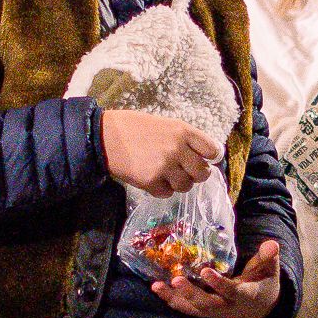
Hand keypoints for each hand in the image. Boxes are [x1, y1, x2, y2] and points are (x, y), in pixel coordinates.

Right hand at [101, 110, 220, 195]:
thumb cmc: (133, 127)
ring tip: (166, 176)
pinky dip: (161, 189)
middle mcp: (178, 149)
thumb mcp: (164, 125)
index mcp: (183, 131)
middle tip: (186, 173)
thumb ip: (183, 139)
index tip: (205, 161)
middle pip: (202, 172)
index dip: (210, 158)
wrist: (105, 136)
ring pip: (185, 186)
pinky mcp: (152, 182)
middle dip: (196, 175)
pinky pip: (167, 193)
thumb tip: (201, 155)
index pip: (212, 150)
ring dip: (178, 183)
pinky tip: (152, 179)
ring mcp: (165, 166)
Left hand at [154, 238, 281, 317]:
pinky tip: (157, 289)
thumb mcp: (269, 271)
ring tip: (156, 286)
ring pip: (192, 308)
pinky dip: (171, 300)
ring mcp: (213, 312)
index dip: (218, 283)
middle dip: (190, 293)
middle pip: (207, 303)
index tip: (205, 272)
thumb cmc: (262, 284)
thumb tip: (272, 244)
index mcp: (244, 296)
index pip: (230, 291)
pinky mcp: (203, 312)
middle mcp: (226, 308)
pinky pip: (186, 309)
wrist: (257, 311)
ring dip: (174, 298)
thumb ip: (268, 258)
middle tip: (175, 280)